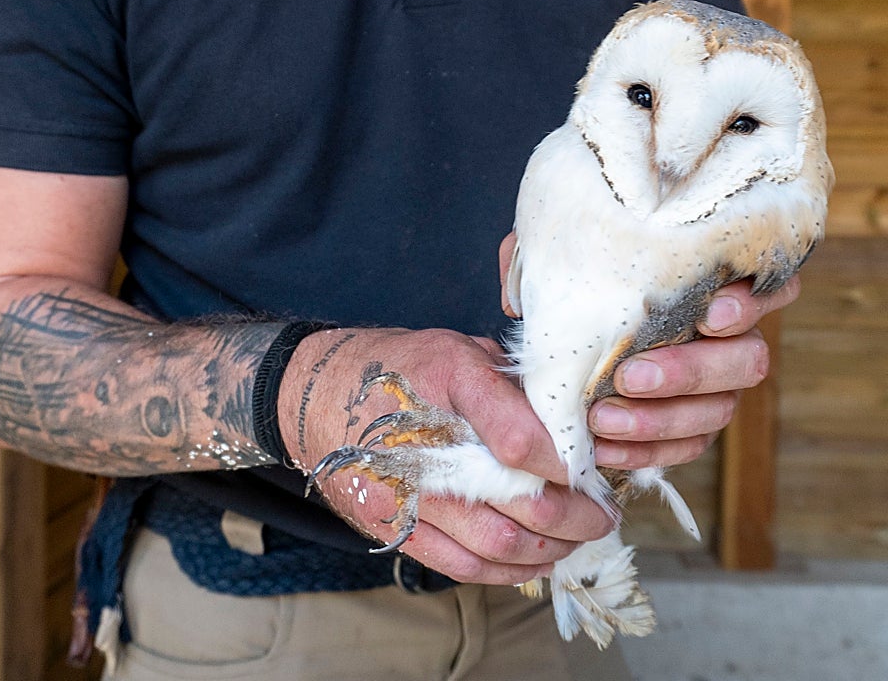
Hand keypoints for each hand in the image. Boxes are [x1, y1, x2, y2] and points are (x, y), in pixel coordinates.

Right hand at [278, 328, 614, 585]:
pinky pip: (465, 566)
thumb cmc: (398, 367)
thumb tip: (573, 420)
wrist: (316, 396)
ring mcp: (410, 492)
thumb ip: (511, 384)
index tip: (593, 465)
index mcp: (446, 377)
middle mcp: (427, 440)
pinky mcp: (397, 528)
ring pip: (503, 544)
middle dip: (579, 514)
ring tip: (578, 536)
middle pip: (524, 501)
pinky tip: (535, 556)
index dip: (569, 458)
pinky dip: (510, 569)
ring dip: (553, 547)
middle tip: (603, 511)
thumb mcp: (457, 350)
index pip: (521, 432)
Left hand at [498, 231, 799, 471]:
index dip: (751, 303)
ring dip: (661, 419)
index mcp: (713, 281)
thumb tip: (520, 300)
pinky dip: (646, 452)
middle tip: (630, 376)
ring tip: (603, 418)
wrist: (559, 331)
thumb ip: (547, 257)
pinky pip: (686, 447)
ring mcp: (716, 385)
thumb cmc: (572, 278)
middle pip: (748, 360)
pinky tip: (604, 448)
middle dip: (690, 371)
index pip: (768, 285)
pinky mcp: (691, 425)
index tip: (709, 314)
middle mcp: (729, 336)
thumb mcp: (557, 253)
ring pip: (720, 410)